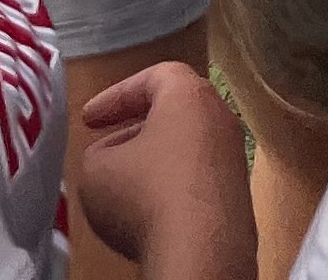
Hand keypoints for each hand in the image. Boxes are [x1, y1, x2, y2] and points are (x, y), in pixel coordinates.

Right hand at [69, 62, 255, 272]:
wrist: (200, 250)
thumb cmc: (145, 195)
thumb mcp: (96, 168)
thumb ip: (100, 151)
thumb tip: (115, 154)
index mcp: (191, 98)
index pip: (156, 76)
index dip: (117, 94)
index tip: (89, 118)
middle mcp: (221, 120)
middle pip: (177, 109)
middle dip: (136, 124)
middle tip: (107, 142)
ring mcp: (234, 158)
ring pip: (188, 145)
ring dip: (153, 157)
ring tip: (120, 181)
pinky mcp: (237, 195)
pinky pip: (198, 178)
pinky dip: (171, 184)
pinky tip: (147, 210)